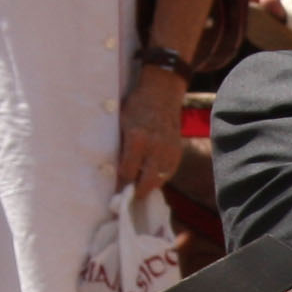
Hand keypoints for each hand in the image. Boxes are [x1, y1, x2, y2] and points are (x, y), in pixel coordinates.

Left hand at [119, 67, 188, 196]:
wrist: (162, 94)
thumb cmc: (137, 107)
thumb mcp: (123, 124)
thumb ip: (121, 148)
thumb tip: (115, 171)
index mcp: (137, 140)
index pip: (127, 172)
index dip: (120, 183)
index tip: (115, 191)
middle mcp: (155, 148)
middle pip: (146, 182)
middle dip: (136, 192)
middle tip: (128, 196)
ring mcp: (168, 151)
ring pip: (159, 180)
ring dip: (148, 186)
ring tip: (139, 188)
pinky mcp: (177, 152)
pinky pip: (168, 173)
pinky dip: (159, 178)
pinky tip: (151, 177)